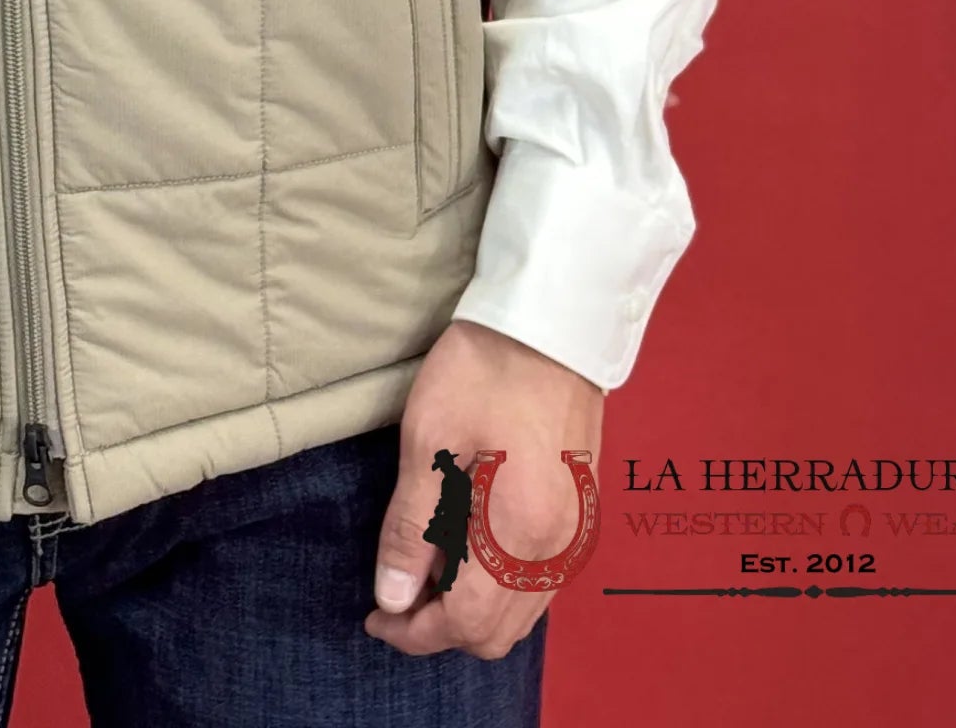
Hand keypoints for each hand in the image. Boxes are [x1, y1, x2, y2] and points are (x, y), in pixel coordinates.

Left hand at [363, 318, 603, 659]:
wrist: (551, 322)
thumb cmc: (485, 371)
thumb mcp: (429, 443)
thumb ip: (411, 528)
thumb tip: (393, 598)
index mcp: (521, 535)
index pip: (466, 624)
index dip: (414, 632)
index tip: (376, 616)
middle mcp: (559, 550)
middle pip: (497, 634)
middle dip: (440, 628)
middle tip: (394, 594)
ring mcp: (575, 535)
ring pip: (520, 614)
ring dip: (470, 610)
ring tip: (424, 571)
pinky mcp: (579, 515)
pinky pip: (538, 584)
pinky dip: (497, 587)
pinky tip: (465, 550)